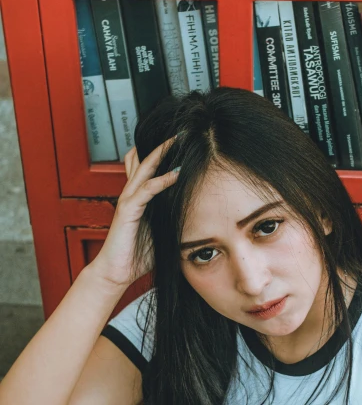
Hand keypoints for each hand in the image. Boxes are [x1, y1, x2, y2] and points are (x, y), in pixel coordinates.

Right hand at [90, 138, 178, 288]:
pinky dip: (161, 181)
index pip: (152, 167)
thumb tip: (201, 219)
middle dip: (163, 145)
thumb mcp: (164, 233)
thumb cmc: (138, 255)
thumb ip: (176, 220)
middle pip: (146, 160)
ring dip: (161, 155)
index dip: (165, 154)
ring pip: (144, 169)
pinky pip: (145, 190)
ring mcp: (128, 200)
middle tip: (182, 131)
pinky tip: (175, 174)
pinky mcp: (127, 210)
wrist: (117, 272)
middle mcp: (133, 194)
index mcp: (141, 198)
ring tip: (178, 142)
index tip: (185, 143)